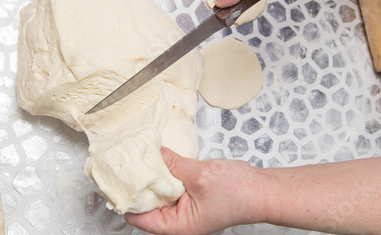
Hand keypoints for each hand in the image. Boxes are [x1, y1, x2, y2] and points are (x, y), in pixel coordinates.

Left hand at [124, 147, 268, 234]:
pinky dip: (167, 172)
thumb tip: (153, 153)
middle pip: (146, 203)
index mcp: (177, 226)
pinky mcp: (191, 194)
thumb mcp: (199, 175)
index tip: (118, 177)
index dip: (127, 198)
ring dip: (154, 175)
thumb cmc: (239, 194)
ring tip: (144, 156)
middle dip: (139, 183)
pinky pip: (171, 183)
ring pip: (159, 191)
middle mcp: (178, 220)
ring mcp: (185, 207)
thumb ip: (172, 164)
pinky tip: (162, 157)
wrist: (263, 190)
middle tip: (130, 161)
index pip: (138, 217)